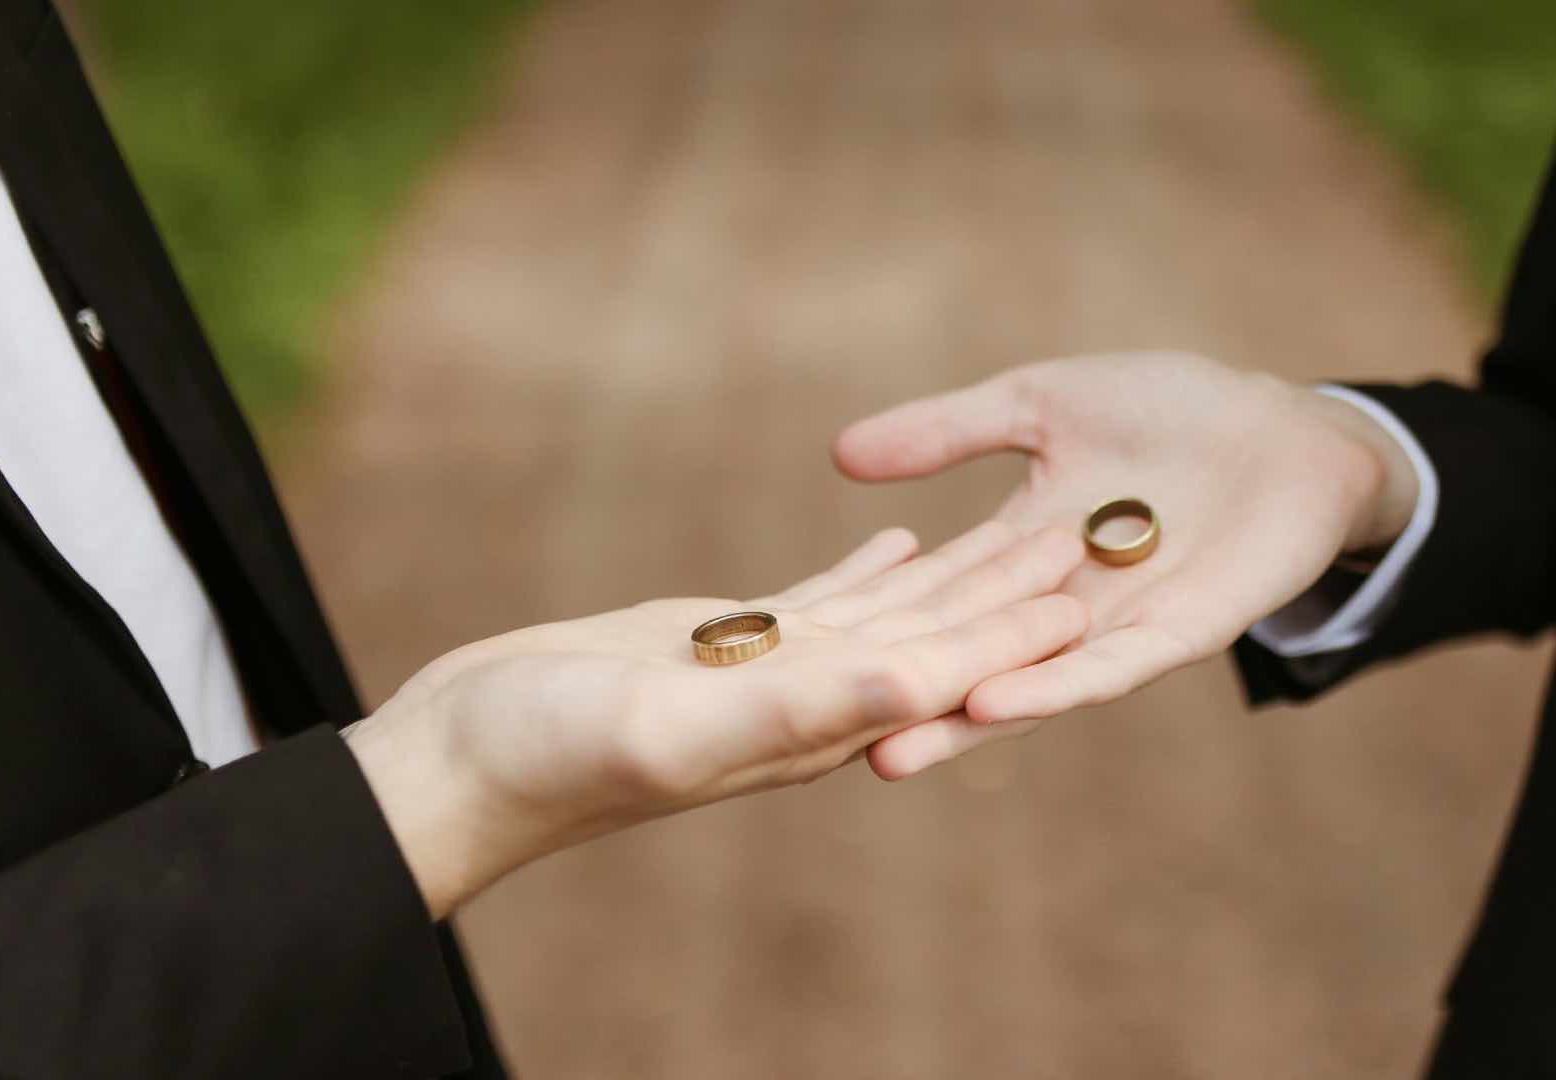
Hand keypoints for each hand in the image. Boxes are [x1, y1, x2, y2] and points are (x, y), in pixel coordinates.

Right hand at [347, 523, 1086, 916]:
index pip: (937, 673)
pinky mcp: (721, 642)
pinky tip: (902, 537)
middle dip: (1012, 587)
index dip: (1014, 632)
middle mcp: (804, 702)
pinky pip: (820, 598)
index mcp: (808, 726)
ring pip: (889, 611)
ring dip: (959, 572)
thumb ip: (794, 710)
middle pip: (934, 635)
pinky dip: (871, 567)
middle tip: (1092, 531)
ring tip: (1023, 521)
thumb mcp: (676, 727)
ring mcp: (765, 672)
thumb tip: (914, 687)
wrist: (463, 759)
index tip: (1090, 589)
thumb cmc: (552, 757)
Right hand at [831, 352, 1417, 778]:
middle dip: (905, 709)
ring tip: (893, 754)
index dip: (875, 637)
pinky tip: (999, 701)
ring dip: (965, 722)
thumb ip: (948, 433)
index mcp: (1018, 557)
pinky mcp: (1182, 631)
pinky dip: (1056, 686)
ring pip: (1032, 687)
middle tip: (820, 752)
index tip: (797, 670)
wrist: (1283, 423)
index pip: (935, 606)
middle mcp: (1058, 608)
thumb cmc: (1168, 410)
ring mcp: (1118, 627)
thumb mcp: (1038, 406)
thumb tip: (841, 454)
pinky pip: (1112, 668)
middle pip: (971, 666)